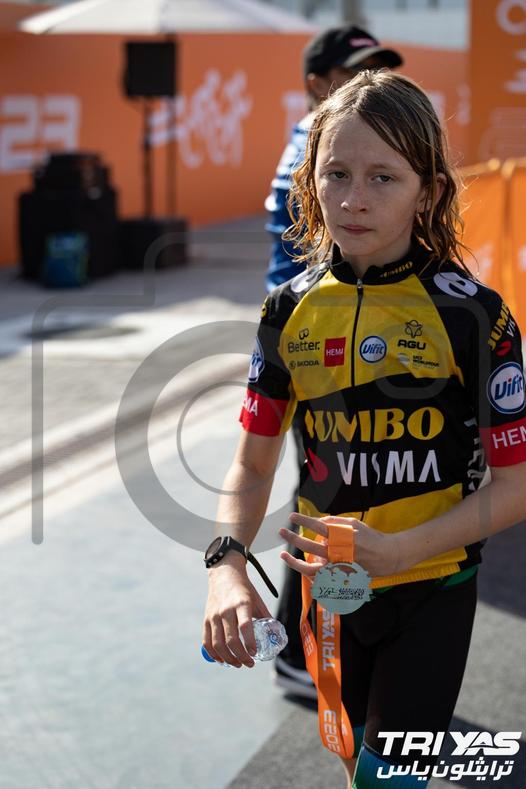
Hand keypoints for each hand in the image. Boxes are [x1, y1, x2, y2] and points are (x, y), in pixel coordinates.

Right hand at [203, 555, 272, 667]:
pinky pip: (207, 641)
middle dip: (241, 656)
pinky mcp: (206, 619)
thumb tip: (275, 636)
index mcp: (241, 604)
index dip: (249, 643)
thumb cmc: (244, 589)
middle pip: (231, 639)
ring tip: (238, 664)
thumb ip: (266, 618)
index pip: (244, 626)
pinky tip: (222, 660)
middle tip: (249, 664)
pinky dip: (214, 654)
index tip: (255, 654)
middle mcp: (226, 610)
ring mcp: (214, 615)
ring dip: (228, 658)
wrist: (224, 574)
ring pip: (218, 644)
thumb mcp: (257, 600)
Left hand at [279, 512, 401, 578]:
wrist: (386, 556)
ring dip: (294, 562)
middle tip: (282, 532)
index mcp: (341, 536)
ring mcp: (337, 567)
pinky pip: (320, 578)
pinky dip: (309, 573)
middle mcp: (337, 552)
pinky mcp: (340, 578)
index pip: (317, 526)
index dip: (303, 521)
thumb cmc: (370, 537)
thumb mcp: (354, 523)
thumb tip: (319, 522)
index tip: (292, 517)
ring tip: (283, 555)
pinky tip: (301, 567)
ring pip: (310, 568)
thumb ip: (335, 522)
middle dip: (293, 538)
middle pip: (309, 545)